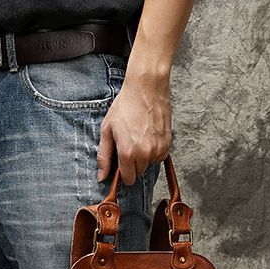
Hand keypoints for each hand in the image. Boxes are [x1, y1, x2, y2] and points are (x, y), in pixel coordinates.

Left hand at [96, 68, 172, 185]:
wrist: (146, 89)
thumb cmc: (125, 106)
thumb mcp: (107, 130)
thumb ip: (104, 156)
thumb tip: (101, 177)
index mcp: (128, 153)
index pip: (128, 179)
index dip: (123, 173)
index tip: (121, 163)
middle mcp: (145, 154)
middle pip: (139, 173)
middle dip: (133, 164)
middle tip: (129, 144)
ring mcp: (158, 149)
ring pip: (150, 165)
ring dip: (144, 158)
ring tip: (139, 138)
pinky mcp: (168, 143)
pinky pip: (160, 157)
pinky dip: (154, 151)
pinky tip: (148, 136)